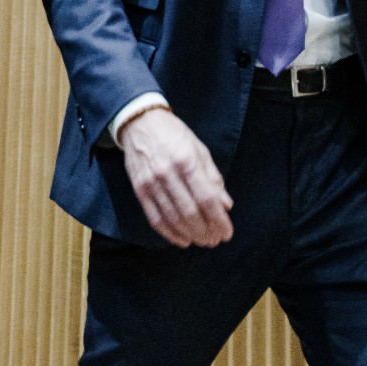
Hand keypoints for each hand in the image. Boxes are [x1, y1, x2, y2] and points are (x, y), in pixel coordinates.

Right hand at [120, 108, 233, 247]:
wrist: (140, 123)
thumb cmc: (174, 135)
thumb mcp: (199, 149)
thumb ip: (213, 178)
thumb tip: (226, 205)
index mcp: (187, 161)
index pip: (206, 198)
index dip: (219, 220)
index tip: (227, 233)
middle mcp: (168, 174)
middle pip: (190, 212)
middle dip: (206, 231)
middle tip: (215, 241)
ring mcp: (151, 183)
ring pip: (172, 218)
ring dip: (190, 235)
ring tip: (203, 242)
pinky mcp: (139, 190)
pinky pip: (154, 218)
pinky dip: (169, 233)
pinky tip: (182, 240)